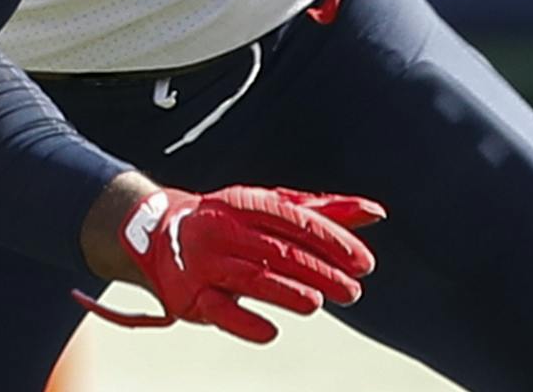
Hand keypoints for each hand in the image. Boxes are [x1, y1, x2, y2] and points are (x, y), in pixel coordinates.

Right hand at [73, 184, 384, 343]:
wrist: (157, 234)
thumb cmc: (229, 220)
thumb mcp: (271, 208)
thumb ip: (322, 211)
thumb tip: (375, 212)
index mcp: (246, 201)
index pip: (293, 217)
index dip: (329, 238)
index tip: (362, 260)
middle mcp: (225, 229)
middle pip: (277, 250)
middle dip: (319, 271)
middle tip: (353, 290)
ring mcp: (206, 262)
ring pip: (250, 277)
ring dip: (286, 291)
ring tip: (317, 303)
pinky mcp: (190, 296)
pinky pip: (218, 310)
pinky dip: (244, 321)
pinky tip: (271, 331)